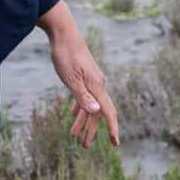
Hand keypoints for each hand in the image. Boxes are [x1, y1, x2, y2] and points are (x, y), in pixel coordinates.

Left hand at [48, 22, 120, 148]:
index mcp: (97, 86)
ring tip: (73, 135)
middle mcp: (98, 85)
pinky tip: (73, 114)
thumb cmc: (66, 55)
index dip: (112, 129)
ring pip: (90, 105)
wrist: (64, 33)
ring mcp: (91, 80)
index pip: (108, 112)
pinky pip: (84, 96)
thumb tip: (95, 112)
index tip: (115, 144)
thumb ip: (83, 96)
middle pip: (98, 112)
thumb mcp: (71, 78)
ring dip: (83, 121)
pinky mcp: (84, 76)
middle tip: (83, 146)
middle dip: (91, 130)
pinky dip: (79, 107)